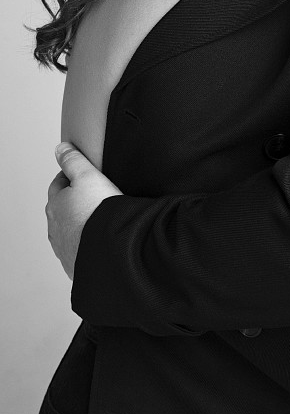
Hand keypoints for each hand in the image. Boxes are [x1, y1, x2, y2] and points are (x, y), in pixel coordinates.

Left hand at [46, 142, 122, 279]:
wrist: (109, 250)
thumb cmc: (99, 213)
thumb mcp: (88, 176)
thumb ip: (73, 160)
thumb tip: (60, 148)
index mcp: (55, 204)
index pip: (58, 184)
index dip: (69, 176)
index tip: (81, 174)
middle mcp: (55, 227)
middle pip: (61, 209)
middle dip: (72, 201)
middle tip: (90, 195)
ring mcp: (64, 248)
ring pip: (67, 231)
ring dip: (77, 224)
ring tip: (96, 219)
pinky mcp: (76, 264)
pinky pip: (78, 250)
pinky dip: (85, 243)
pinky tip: (99, 239)